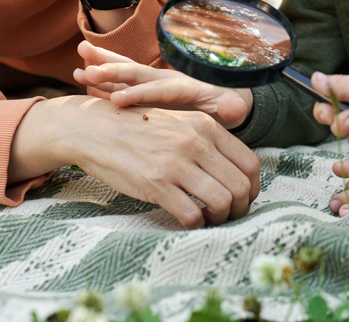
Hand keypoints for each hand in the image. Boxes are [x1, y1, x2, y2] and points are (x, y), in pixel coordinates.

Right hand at [11, 95, 258, 229]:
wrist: (95, 129)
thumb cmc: (137, 128)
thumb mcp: (178, 122)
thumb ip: (206, 140)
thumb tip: (234, 170)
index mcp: (205, 126)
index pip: (250, 164)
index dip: (253, 188)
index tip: (243, 199)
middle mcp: (195, 142)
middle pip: (241, 186)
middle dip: (240, 209)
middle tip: (229, 216)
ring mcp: (176, 163)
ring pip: (222, 202)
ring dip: (221, 219)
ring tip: (210, 221)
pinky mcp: (156, 184)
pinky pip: (192, 214)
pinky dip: (196, 225)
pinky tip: (189, 222)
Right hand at [74, 41, 252, 128]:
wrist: (217, 98)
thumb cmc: (221, 107)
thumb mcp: (228, 108)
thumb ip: (230, 107)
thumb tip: (236, 105)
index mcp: (181, 86)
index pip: (159, 89)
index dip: (141, 93)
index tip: (120, 99)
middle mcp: (161, 79)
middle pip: (136, 73)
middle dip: (114, 73)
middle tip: (90, 72)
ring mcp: (148, 83)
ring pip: (122, 71)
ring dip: (102, 66)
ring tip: (78, 66)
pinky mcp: (138, 90)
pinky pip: (115, 82)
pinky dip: (98, 76)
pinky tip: (77, 73)